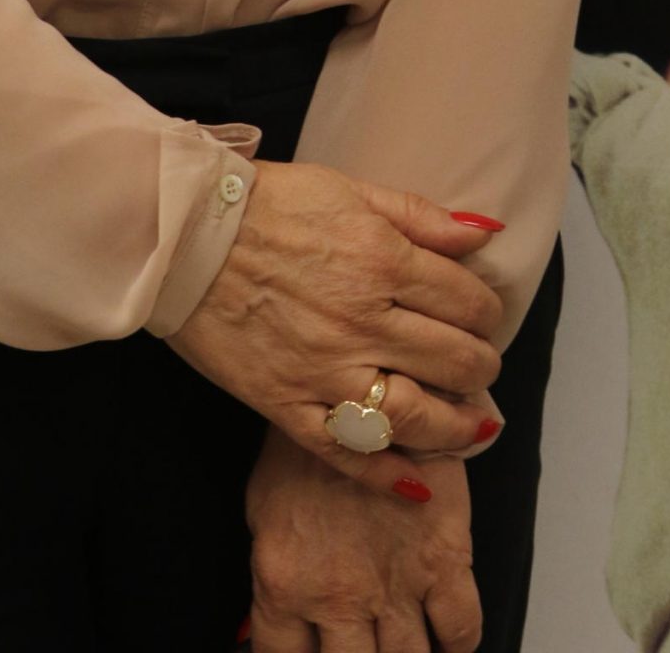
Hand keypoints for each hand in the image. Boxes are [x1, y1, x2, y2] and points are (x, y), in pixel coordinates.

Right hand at [162, 160, 503, 492]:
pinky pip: (347, 453)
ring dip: (458, 427)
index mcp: (381, 259)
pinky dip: (387, 474)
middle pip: (456, 362)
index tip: (480, 316)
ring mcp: (324, 370)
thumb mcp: (348, 189)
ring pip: (416, 416)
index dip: (487, 312)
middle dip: (480, 367)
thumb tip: (483, 234)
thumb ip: (419, 215)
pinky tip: (416, 481)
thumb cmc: (266, 205)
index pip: (469, 302)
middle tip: (477, 366)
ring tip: (470, 424)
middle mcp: (362, 320)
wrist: (183, 234)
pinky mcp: (287, 404)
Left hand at [242, 426, 481, 651]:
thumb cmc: (311, 440)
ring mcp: (395, 583)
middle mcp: (339, 596)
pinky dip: (457, 642)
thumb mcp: (264, 507)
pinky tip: (445, 637)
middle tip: (362, 645)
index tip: (311, 652)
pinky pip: (462, 631)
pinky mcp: (444, 560)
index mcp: (285, 583)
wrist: (367, 383)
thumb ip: (271, 576)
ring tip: (402, 643)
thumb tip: (260, 627)